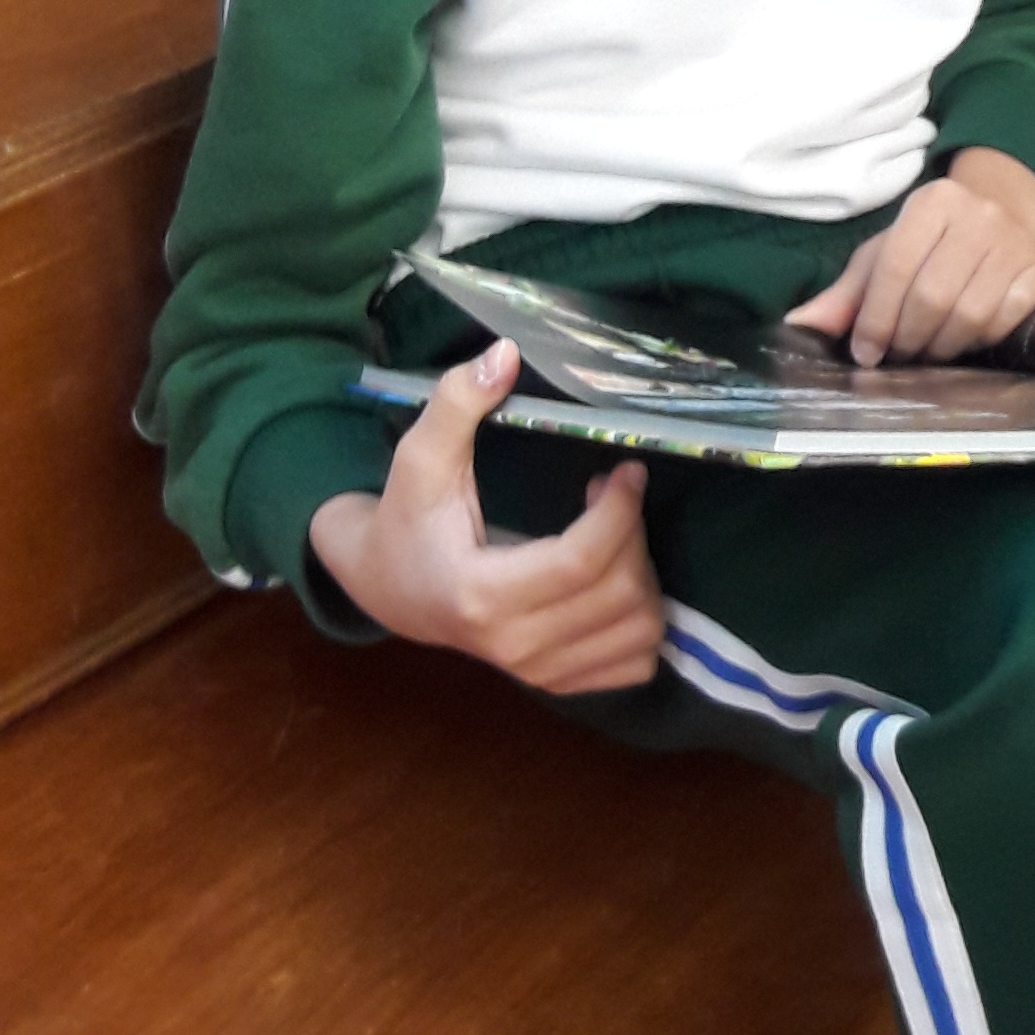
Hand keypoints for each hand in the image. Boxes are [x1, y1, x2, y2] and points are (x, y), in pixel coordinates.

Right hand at [309, 340, 664, 693]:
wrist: (390, 590)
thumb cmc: (407, 519)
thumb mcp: (419, 458)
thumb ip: (456, 403)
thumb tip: (505, 353)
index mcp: (481, 595)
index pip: (582, 561)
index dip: (620, 511)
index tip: (626, 469)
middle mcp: (515, 647)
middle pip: (621, 593)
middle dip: (632, 534)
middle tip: (610, 494)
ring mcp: (540, 672)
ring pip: (639, 630)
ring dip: (644, 573)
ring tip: (612, 535)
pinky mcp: (558, 682)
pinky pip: (636, 661)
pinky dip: (642, 618)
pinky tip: (614, 578)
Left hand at [784, 147, 1034, 366]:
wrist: (1009, 216)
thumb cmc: (936, 243)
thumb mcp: (887, 256)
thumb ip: (847, 293)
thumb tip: (799, 324)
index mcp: (933, 202)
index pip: (896, 266)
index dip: (875, 318)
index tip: (865, 352)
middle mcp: (979, 214)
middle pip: (932, 296)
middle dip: (907, 338)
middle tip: (899, 355)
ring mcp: (1016, 242)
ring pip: (969, 316)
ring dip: (940, 347)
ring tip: (928, 350)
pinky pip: (1004, 323)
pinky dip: (979, 341)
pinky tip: (966, 338)